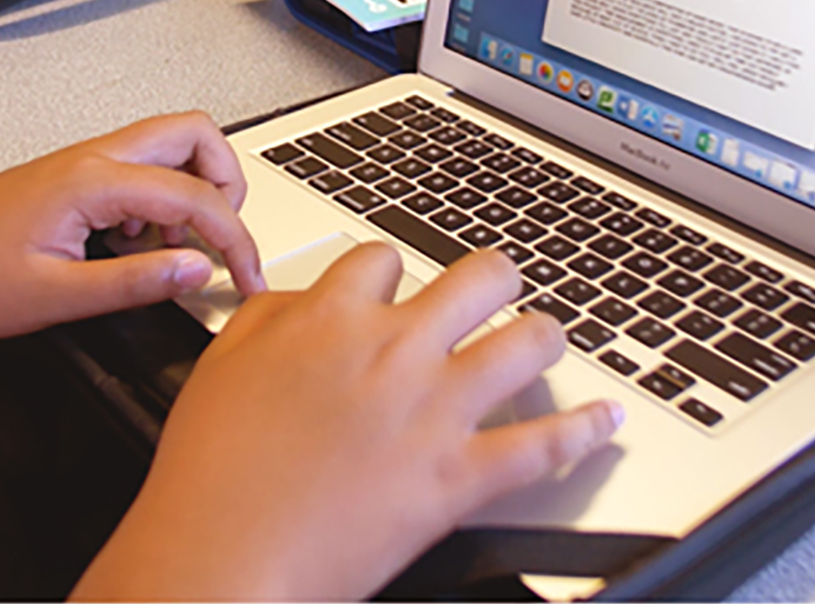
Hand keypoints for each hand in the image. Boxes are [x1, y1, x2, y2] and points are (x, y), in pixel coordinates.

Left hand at [0, 112, 265, 339]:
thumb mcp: (57, 298)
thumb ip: (136, 283)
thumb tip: (198, 271)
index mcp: (93, 182)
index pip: (196, 196)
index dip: (235, 240)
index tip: (246, 279)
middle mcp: (92, 158)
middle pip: (194, 133)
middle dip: (226, 183)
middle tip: (224, 238)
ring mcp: (83, 163)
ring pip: (170, 146)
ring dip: (193, 191)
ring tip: (177, 250)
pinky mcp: (75, 178)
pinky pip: (141, 169)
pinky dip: (160, 201)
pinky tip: (139, 246)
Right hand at [77, 245, 622, 600]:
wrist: (223, 555)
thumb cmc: (211, 476)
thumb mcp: (218, 369)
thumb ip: (265, 321)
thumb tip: (297, 302)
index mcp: (331, 320)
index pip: (385, 260)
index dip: (393, 275)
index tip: (395, 291)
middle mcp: (394, 351)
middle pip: (478, 277)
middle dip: (495, 279)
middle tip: (497, 290)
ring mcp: (435, 411)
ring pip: (526, 343)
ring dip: (544, 338)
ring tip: (547, 340)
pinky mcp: (462, 476)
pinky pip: (545, 445)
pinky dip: (584, 432)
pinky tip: (603, 422)